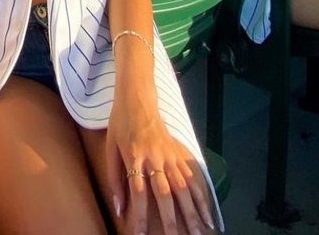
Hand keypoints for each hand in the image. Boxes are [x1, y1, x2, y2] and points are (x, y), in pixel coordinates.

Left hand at [106, 97, 214, 234]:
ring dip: (192, 212)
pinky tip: (208, 213)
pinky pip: (192, 176)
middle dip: (171, 219)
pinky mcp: (179, 152)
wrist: (137, 97)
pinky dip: (201, 196)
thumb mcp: (110, 148)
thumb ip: (115, 179)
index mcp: (134, 156)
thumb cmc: (120, 123)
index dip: (139, 215)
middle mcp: (154, 157)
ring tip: (198, 232)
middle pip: (164, 192)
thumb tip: (119, 209)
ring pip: (183, 187)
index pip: (138, 192)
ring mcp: (169, 154)